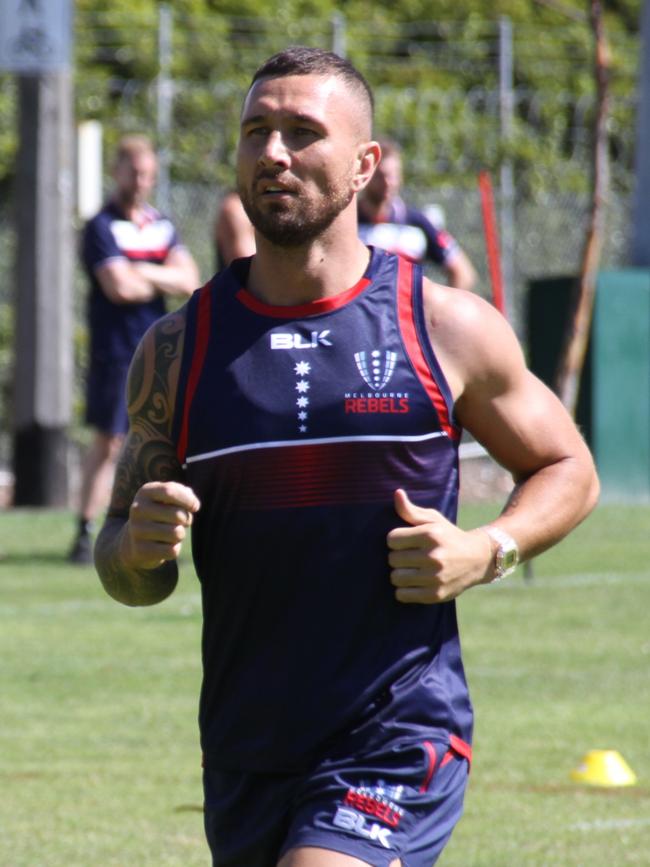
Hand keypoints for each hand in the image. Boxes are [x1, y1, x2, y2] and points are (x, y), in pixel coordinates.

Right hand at [121, 481, 199, 569]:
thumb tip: (193, 503)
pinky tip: (164, 546)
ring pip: (176, 534)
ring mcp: (137, 530)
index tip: (195, 507)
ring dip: (180, 535)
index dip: (188, 500)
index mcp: (145, 492)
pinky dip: (174, 549)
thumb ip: (183, 493)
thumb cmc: (161, 513)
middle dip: (186, 520)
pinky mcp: (140, 550)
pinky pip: (172, 551)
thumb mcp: (169, 498)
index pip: (170, 491)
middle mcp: (137, 509)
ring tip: (171, 533)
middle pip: (178, 515)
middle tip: (180, 522)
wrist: (134, 540)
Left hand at [387, 489, 491, 603]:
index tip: (405, 541)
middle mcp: (433, 556)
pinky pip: (402, 595)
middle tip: (410, 556)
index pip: (392, 539)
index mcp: (431, 535)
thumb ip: (411, 510)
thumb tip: (397, 493)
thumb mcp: (433, 520)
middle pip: (392, 559)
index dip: (396, 540)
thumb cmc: (448, 536)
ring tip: (410, 569)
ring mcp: (435, 577)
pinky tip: (413, 582)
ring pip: (395, 577)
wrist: (478, 559)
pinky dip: (403, 590)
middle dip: (398, 557)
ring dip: (399, 574)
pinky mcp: (435, 594)